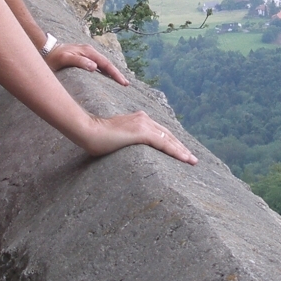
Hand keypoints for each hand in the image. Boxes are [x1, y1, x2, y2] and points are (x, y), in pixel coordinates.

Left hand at [44, 42, 128, 85]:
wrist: (45, 51)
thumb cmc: (54, 57)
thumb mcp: (65, 59)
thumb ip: (79, 61)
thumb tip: (95, 66)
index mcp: (88, 52)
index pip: (106, 63)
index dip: (115, 73)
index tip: (123, 82)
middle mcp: (90, 52)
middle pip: (107, 64)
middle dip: (117, 74)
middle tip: (126, 85)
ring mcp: (88, 55)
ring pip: (104, 65)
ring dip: (112, 73)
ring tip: (120, 82)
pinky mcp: (84, 59)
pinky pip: (98, 66)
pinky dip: (105, 72)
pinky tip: (107, 78)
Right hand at [82, 110, 197, 164]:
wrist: (88, 130)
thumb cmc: (96, 137)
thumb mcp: (116, 137)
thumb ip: (126, 140)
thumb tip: (127, 149)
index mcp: (139, 119)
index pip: (160, 132)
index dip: (172, 141)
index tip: (181, 151)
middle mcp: (144, 119)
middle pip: (168, 134)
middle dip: (181, 147)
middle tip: (192, 158)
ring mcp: (144, 124)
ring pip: (170, 140)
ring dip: (182, 151)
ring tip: (192, 161)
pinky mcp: (142, 132)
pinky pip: (164, 144)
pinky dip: (176, 152)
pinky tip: (184, 159)